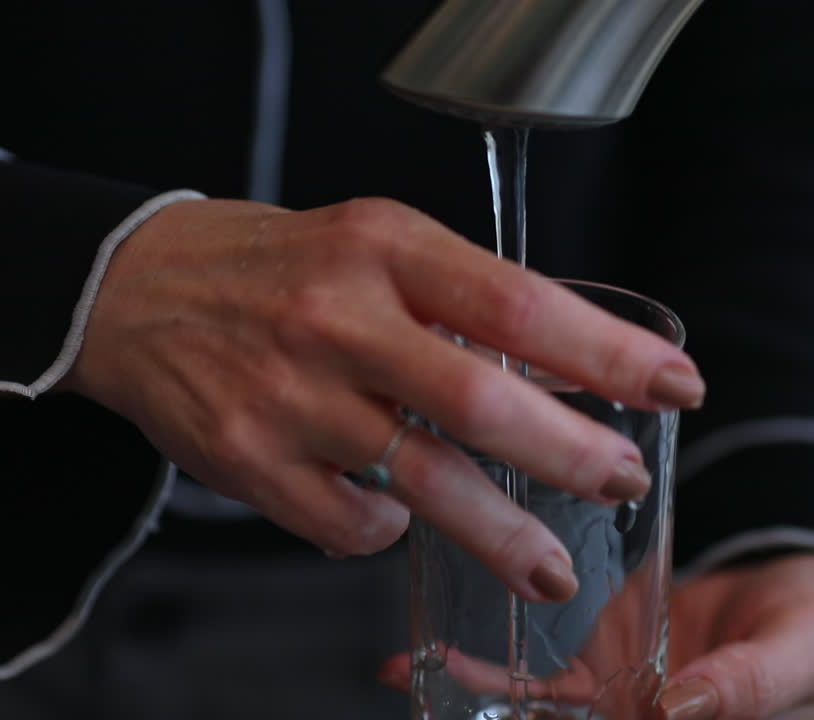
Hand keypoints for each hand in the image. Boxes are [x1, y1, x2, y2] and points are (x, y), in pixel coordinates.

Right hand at [59, 196, 704, 601]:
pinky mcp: (250, 462)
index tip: (674, 386)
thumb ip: (463, 300)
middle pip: (480, 402)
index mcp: (385, 248)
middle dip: (572, 453)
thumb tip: (572, 370)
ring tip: (553, 567)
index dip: (607, 353)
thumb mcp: (377, 244)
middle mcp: (338, 319)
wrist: (138, 292)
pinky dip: (390, 528)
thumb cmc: (281, 268)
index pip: (518, 303)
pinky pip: (353, 523)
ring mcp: (290, 397)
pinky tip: (395, 508)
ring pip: (423, 481)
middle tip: (624, 479)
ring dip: (504, 533)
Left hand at [378, 553, 813, 719]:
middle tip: (428, 698)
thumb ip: (750, 683)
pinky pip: (536, 685)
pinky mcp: (599, 669)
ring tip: (411, 680)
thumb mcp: (801, 653)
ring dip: (471, 708)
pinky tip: (432, 659)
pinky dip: (485, 676)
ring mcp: (616, 708)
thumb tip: (680, 708)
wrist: (808, 586)